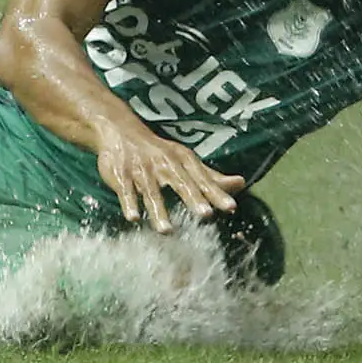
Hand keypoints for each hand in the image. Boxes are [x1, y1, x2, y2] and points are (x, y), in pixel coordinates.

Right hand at [93, 125, 243, 232]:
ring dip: (160, 211)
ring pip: (152, 192)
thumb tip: (241, 184)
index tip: (231, 208)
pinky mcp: (121, 175)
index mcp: (183, 160)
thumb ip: (211, 176)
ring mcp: (143, 169)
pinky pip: (126, 191)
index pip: (203, 179)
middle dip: (194, 198)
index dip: (216, 194)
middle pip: (181, 183)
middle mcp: (165, 163)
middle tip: (206, 215)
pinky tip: (134, 218)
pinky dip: (130, 203)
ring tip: (167, 231)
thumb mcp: (186, 161)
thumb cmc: (159, 153)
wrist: (121, 132)